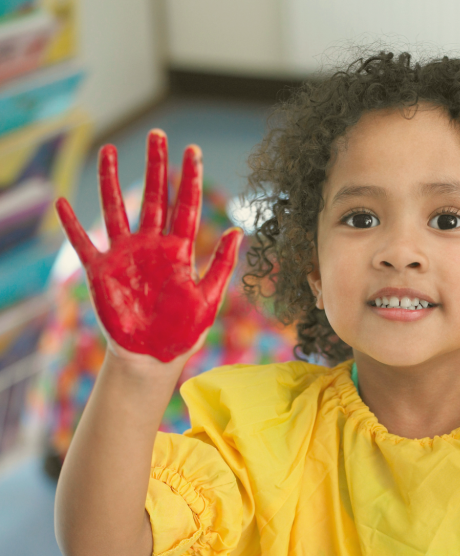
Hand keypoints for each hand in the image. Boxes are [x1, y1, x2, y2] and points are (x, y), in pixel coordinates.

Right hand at [56, 130, 242, 362]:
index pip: (186, 206)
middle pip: (154, 197)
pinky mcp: (101, 271)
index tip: (193, 150)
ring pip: (116, 209)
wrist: (153, 358)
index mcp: (179, 251)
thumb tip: (236, 232)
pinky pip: (83, 243)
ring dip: (112, 181)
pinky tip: (63, 203)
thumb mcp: (208, 300)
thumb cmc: (183, 332)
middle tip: (158, 134)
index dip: (189, 178)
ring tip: (109, 151)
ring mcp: (125, 256)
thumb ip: (221, 266)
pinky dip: (72, 225)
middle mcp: (151, 246)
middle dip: (156, 166)